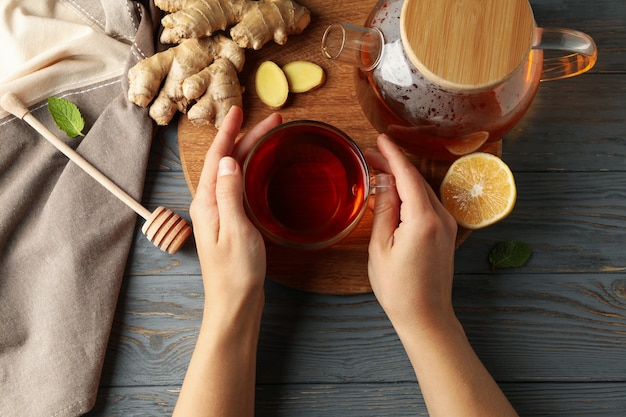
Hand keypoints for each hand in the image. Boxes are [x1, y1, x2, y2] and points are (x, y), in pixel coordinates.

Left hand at [174, 107, 281, 416]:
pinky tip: (262, 168)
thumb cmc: (235, 272)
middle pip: (227, 160)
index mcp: (207, 201)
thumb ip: (230, 193)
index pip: (216, 157)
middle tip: (272, 119)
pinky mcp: (231, 222)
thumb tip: (228, 159)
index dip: (229, 131)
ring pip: (234, 171)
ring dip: (250, 150)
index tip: (239, 109)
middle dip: (246, 136)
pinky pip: (240, 185)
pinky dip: (252, 169)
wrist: (235, 303)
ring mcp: (220, 213)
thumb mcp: (235, 228)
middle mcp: (210, 203)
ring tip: (270, 135)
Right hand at [364, 134, 457, 329]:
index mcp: (423, 219)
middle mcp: (441, 218)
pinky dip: (409, 195)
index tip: (381, 138)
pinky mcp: (446, 234)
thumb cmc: (399, 288)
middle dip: (393, 166)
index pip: (407, 176)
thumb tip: (383, 183)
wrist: (426, 316)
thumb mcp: (380, 247)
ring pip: (422, 191)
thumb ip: (384, 211)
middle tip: (369, 156)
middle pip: (415, 180)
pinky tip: (392, 195)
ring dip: (401, 180)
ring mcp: (447, 225)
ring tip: (376, 172)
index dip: (393, 155)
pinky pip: (427, 205)